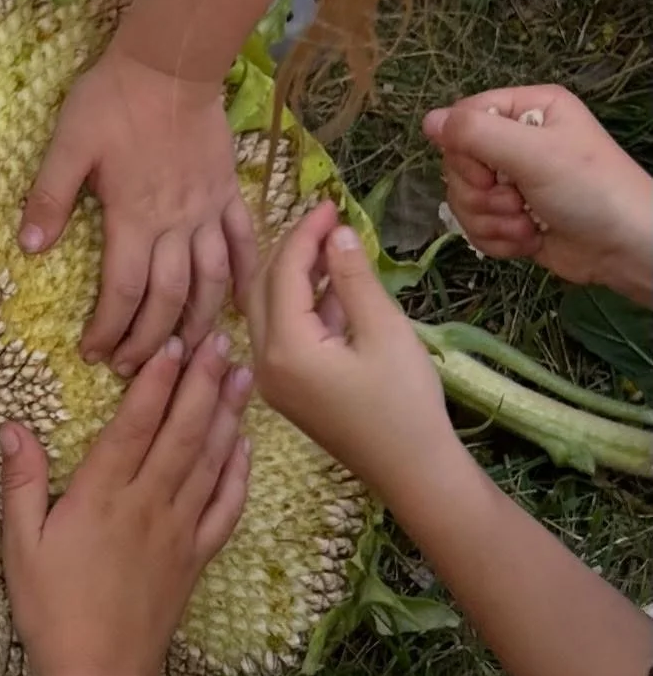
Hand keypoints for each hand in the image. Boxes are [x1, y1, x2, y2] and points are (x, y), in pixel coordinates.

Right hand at [0, 333, 251, 675]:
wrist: (100, 673)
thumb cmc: (51, 608)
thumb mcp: (21, 545)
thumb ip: (22, 483)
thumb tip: (14, 427)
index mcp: (102, 496)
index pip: (135, 424)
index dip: (157, 380)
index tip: (173, 343)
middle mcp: (147, 504)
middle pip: (182, 431)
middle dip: (202, 382)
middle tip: (220, 339)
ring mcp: (178, 529)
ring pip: (209, 461)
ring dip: (226, 415)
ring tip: (239, 375)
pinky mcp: (196, 556)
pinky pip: (224, 507)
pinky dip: (238, 474)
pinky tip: (244, 446)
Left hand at [18, 48, 257, 376]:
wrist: (171, 62)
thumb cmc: (113, 101)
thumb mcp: (68, 144)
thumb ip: (48, 197)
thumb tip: (28, 248)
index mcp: (135, 217)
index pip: (124, 292)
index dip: (109, 329)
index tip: (93, 353)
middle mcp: (176, 224)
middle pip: (168, 300)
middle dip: (149, 341)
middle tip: (130, 367)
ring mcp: (208, 211)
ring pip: (210, 283)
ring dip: (196, 323)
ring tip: (180, 353)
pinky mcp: (228, 195)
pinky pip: (243, 244)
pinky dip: (242, 279)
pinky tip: (237, 306)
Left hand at [247, 200, 452, 491]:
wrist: (413, 472)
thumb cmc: (405, 403)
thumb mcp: (385, 331)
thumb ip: (354, 279)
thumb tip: (336, 233)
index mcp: (285, 348)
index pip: (283, 273)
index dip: (305, 233)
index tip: (330, 203)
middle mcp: (265, 362)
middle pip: (264, 288)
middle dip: (293, 250)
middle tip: (327, 220)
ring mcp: (273, 379)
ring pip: (270, 311)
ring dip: (298, 276)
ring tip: (335, 246)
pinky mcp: (287, 389)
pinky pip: (283, 334)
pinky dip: (304, 306)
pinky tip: (336, 286)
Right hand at [425, 86, 652, 295]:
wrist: (624, 248)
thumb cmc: (589, 190)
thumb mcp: (533, 152)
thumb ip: (476, 133)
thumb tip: (427, 120)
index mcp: (527, 110)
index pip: (462, 120)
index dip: (464, 151)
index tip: (490, 171)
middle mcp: (516, 141)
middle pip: (457, 165)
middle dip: (482, 194)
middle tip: (516, 201)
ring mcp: (513, 181)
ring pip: (463, 200)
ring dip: (491, 220)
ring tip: (527, 223)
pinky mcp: (510, 216)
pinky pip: (475, 226)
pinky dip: (498, 239)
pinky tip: (529, 238)